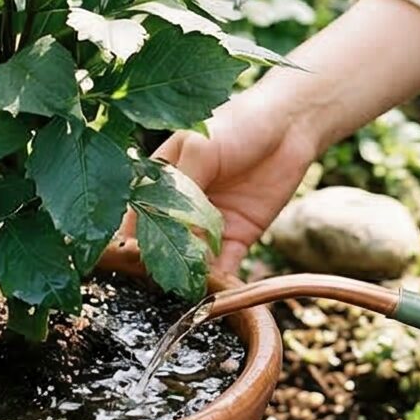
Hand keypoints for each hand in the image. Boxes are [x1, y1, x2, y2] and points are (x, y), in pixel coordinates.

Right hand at [147, 66, 338, 277]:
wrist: (291, 124)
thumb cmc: (238, 124)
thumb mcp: (201, 148)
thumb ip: (182, 189)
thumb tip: (172, 234)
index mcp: (160, 182)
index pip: (135, 217)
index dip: (130, 240)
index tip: (128, 262)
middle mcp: (179, 208)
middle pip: (162, 246)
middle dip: (160, 265)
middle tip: (161, 283)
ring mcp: (208, 226)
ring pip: (190, 262)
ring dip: (189, 279)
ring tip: (187, 294)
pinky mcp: (237, 238)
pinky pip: (224, 268)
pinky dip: (220, 284)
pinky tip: (216, 295)